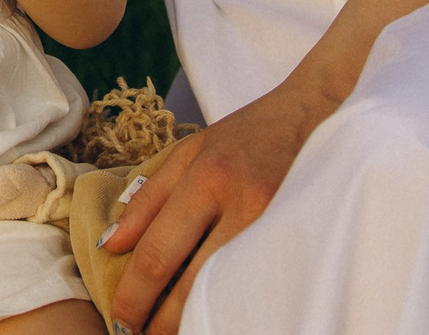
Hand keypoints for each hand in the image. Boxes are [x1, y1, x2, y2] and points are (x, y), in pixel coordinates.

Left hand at [96, 82, 333, 331]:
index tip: (121, 317)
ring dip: (194, 321)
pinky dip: (230, 306)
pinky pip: (256, 287)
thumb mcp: (190, 151)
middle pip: (193, 285)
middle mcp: (245, 206)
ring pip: (226, 294)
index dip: (135, 295)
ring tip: (171, 330)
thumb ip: (148, 198)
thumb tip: (111, 245)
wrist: (317, 115)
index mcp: (209, 180)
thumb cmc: (248, 133)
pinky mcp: (300, 241)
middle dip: (161, 322)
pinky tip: (214, 314)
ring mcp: (277, 227)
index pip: (161, 253)